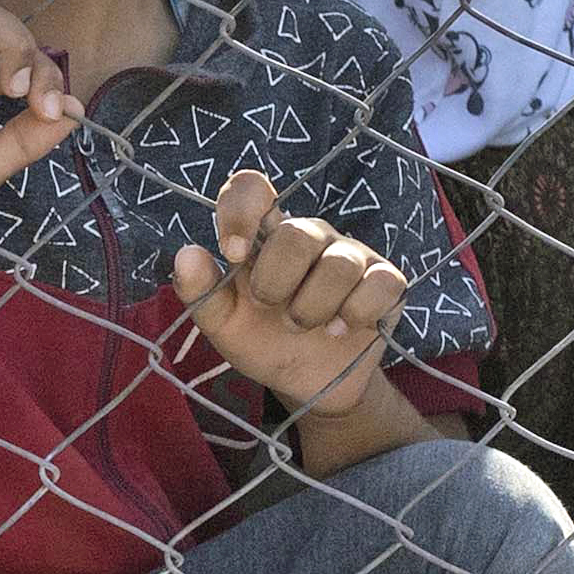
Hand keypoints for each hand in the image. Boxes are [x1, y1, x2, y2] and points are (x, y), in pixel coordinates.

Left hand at [168, 168, 410, 418]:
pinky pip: (380, 284)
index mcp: (264, 237)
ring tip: (302, 326)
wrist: (308, 383)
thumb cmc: (262, 341)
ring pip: (339, 264)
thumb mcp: (223, 323)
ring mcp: (351, 256)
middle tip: (270, 307)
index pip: (252, 189)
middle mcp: (310, 237)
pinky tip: (339, 330)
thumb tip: (187, 254)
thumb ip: (200, 290)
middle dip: (276, 281)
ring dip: (312, 307)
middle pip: (298, 233)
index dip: (240, 211)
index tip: (233, 254)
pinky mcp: (386, 281)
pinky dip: (355, 314)